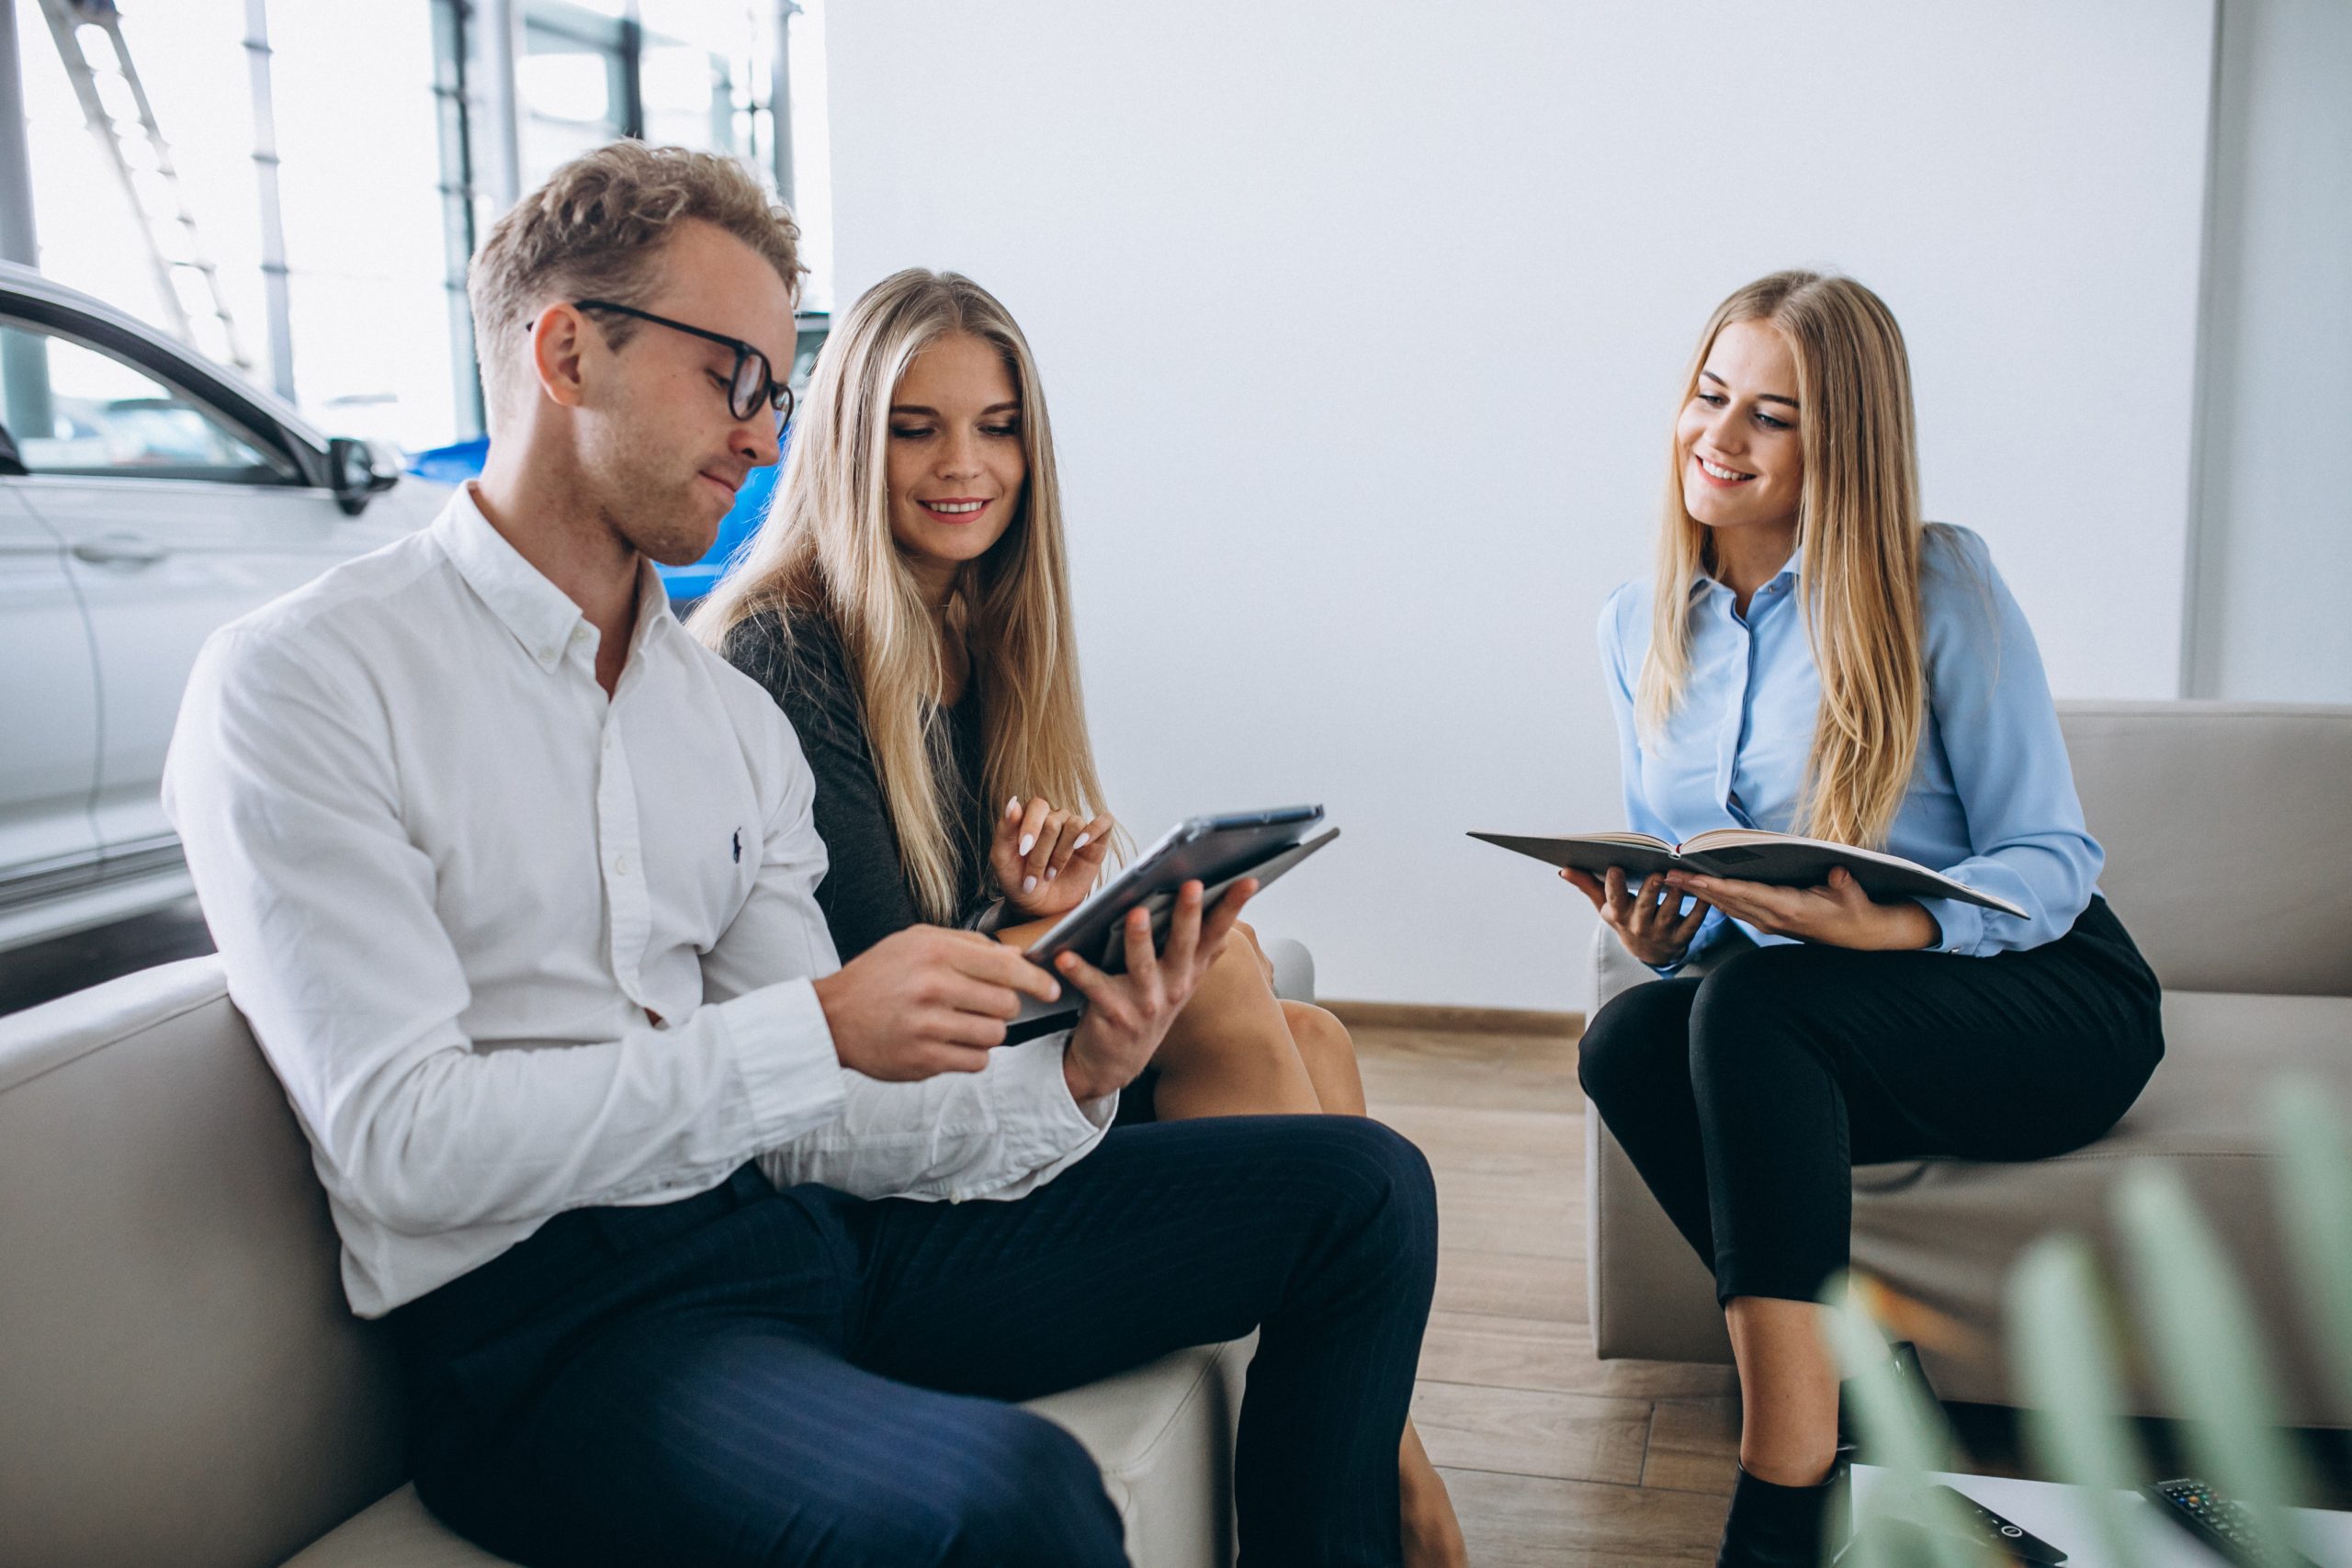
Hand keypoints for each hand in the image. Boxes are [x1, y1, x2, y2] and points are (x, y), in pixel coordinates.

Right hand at [812, 924, 1063, 1080]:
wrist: (832, 1017)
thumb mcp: (917, 943)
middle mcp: (932, 988)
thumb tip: (1017, 957)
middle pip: (1006, 1004)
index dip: (1037, 979)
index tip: (1051, 988)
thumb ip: (969, 945)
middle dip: (1004, 1006)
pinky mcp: (923, 1061)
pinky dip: (973, 1054)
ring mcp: (927, 1027)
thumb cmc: (879, 975)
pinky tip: (951, 1042)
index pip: (1006, 967)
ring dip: (989, 1031)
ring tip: (964, 1023)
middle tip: (984, 1004)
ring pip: (995, 1036)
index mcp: (935, 953)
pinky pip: (976, 1062)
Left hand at [992, 795, 1115, 919]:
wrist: (1038, 908)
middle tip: (1033, 876)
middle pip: (1054, 821)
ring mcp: (1077, 829)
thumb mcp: (1002, 858)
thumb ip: (1005, 829)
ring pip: (1075, 824)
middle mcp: (1056, 818)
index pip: (1037, 806)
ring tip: (1050, 874)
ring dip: (1061, 854)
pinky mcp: (1097, 842)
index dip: (1031, 827)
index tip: (1023, 851)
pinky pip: (1104, 822)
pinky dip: (1094, 830)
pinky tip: (1081, 845)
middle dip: (1041, 853)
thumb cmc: (1018, 881)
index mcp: (1033, 817)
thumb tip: (1013, 803)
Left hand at [1055, 878, 1254, 1101]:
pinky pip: (1095, 987)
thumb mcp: (1182, 981)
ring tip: (1136, 914)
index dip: (1232, 907)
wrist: (1116, 1061)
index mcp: (1190, 971)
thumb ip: (1203, 950)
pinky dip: (1078, 971)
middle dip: (1188, 915)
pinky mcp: (1114, 1014)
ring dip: (1140, 939)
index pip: (1215, 934)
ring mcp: (1145, 1002)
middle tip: (1193, 885)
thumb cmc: (1147, 1007)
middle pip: (1183, 945)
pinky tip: (1064, 956)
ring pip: (1143, 965)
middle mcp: (1173, 986)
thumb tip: (1230, 913)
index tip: (1247, 881)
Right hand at [1562, 866, 1711, 967]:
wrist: (1649, 953)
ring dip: (1677, 895)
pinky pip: (1694, 922)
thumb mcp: (1605, 907)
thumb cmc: (1625, 919)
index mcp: (1618, 914)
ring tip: (1682, 877)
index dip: (1613, 885)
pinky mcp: (1682, 937)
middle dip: (1651, 890)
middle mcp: (1639, 925)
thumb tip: (1563, 870)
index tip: (1614, 867)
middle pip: (1645, 905)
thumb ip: (1587, 886)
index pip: (1613, 899)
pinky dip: (1700, 908)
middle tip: (1656, 873)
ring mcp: (1661, 932)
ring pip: (1671, 912)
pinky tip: (1704, 893)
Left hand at [1663, 865, 1939, 950]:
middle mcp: (1772, 917)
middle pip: (1726, 900)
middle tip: (1667, 873)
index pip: (1743, 893)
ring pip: (1728, 906)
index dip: (1714, 885)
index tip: (1690, 876)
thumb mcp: (1853, 895)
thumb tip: (1837, 873)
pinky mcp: (1770, 923)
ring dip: (1701, 893)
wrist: (1861, 936)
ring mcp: (1769, 922)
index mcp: (1788, 908)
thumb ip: (1842, 884)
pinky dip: (1716, 899)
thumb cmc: (1856, 911)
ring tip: (1676, 879)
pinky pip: (1737, 909)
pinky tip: (1701, 890)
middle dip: (1695, 887)